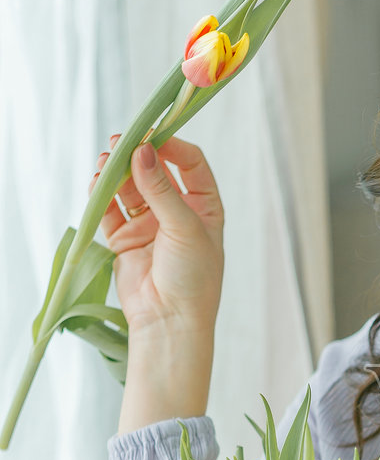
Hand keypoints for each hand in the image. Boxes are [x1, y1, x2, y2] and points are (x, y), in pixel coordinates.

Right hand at [90, 133, 224, 341]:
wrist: (170, 322)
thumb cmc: (192, 277)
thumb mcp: (184, 228)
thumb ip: (161, 189)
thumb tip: (142, 150)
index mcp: (204, 207)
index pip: (190, 164)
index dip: (172, 147)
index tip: (151, 137)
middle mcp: (177, 212)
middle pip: (155, 172)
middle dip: (138, 155)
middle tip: (119, 143)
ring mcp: (149, 225)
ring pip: (130, 188)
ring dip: (117, 173)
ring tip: (105, 162)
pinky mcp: (125, 239)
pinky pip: (110, 210)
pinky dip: (102, 196)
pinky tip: (96, 183)